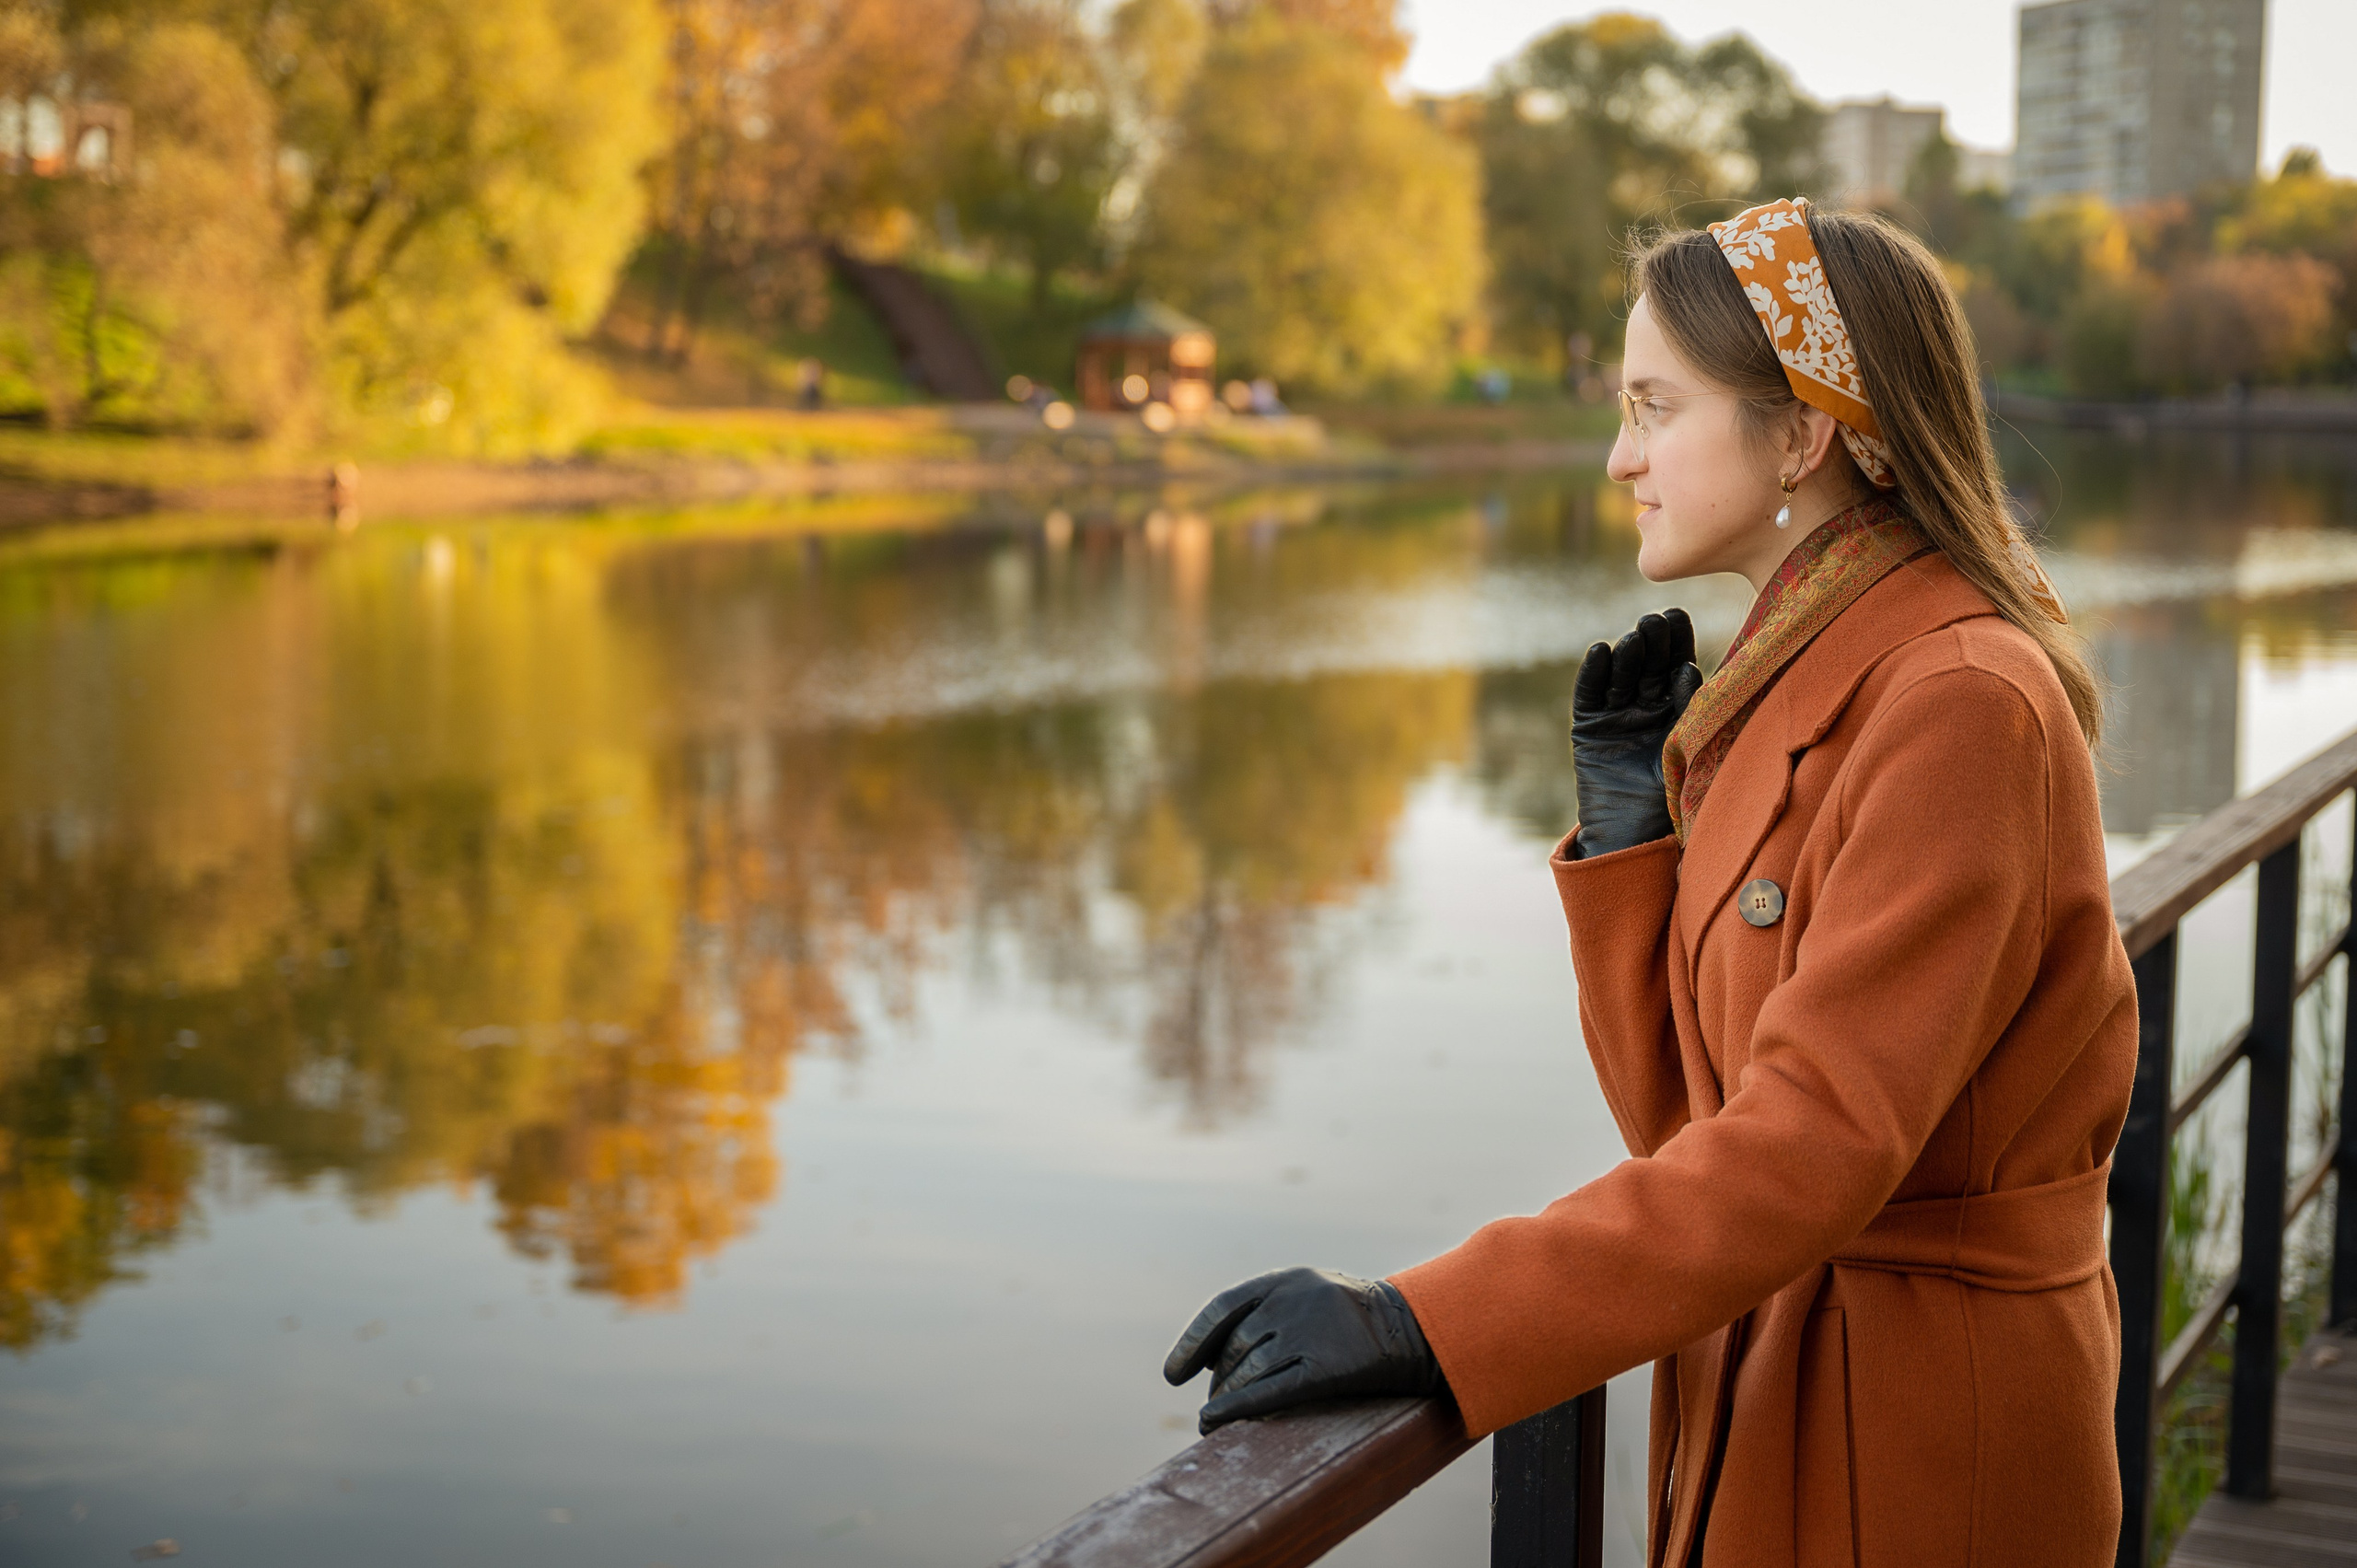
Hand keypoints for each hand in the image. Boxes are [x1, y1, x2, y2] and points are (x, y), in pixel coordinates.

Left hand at [1162, 1267, 1441, 1434]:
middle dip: (1219, 1382)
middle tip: (1214, 1406)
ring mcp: (1311, 1332)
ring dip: (1225, 1400)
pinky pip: (1270, 1391)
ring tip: (1219, 1418)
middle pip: (1234, 1349)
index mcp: (1285, 1279)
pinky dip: (1237, 1408)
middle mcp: (1292, 1301)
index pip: (1222, 1308)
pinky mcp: (1328, 1368)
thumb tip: (1213, 1359)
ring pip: (1247, 1372)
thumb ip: (1266, 1313)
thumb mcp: (1310, 1295)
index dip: (1193, 1342)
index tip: (1173, 1374)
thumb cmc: (1352, 1319)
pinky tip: (1215, 1424)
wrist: (1414, 1330)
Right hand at [1570, 608, 1702, 856]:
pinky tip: (1600, 652)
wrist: (1633, 838)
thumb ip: (1688, 712)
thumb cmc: (1672, 802)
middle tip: (1658, 620)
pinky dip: (1592, 673)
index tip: (1679, 618)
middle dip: (1653, 641)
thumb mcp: (1687, 753)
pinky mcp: (1589, 728)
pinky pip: (1589, 695)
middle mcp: (1646, 707)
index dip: (1678, 642)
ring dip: (1627, 653)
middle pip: (1649, 665)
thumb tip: (1688, 669)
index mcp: (1676, 709)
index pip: (1677, 666)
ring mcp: (1616, 715)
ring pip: (1621, 675)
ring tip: (1635, 637)